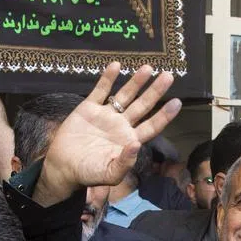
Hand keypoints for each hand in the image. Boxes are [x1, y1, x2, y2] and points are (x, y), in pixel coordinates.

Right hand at [37, 63, 180, 202]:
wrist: (63, 167)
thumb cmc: (88, 173)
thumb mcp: (109, 174)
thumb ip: (125, 162)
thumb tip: (137, 144)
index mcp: (129, 140)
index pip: (152, 126)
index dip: (164, 115)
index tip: (177, 102)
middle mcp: (121, 125)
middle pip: (143, 105)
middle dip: (155, 91)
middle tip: (168, 76)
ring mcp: (105, 115)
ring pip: (124, 95)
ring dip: (136, 82)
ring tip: (147, 68)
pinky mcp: (88, 108)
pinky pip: (100, 90)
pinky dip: (108, 78)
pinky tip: (116, 65)